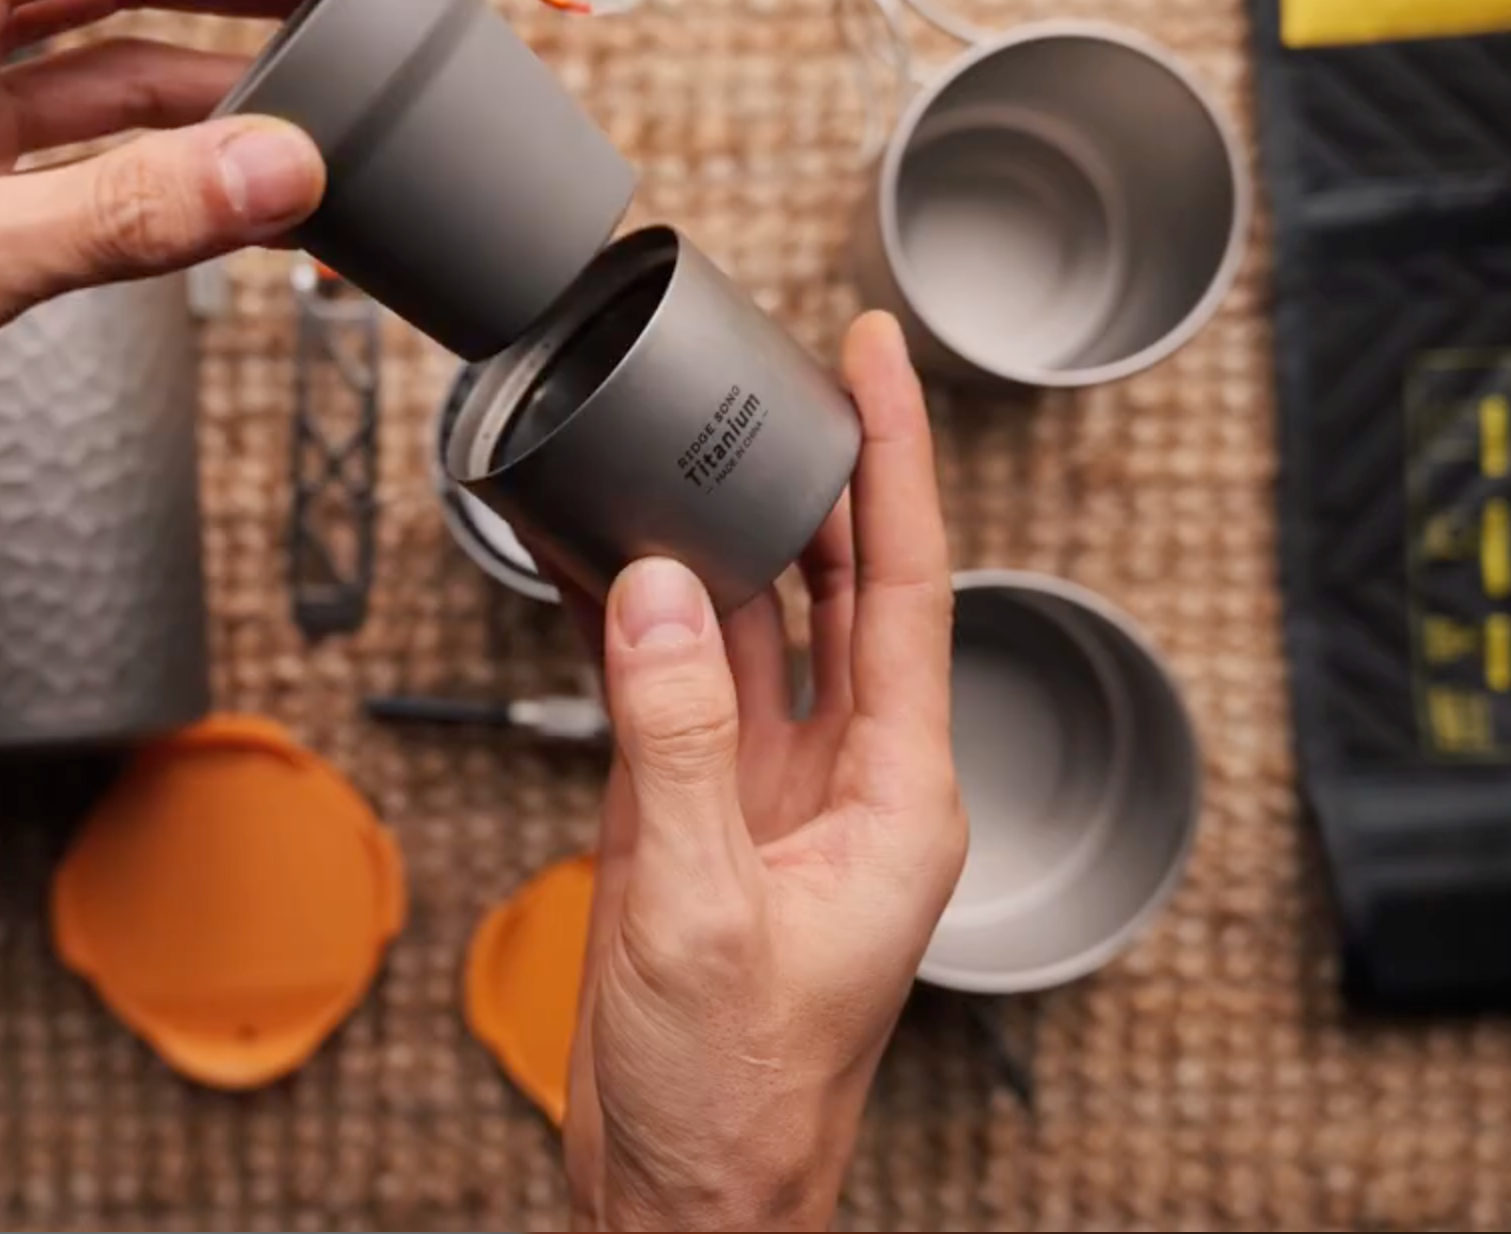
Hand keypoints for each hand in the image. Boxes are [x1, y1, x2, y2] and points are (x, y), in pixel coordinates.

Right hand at [558, 312, 966, 1230]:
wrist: (683, 1196)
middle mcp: (846, 783)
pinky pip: (674, 691)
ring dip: (718, 541)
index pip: (906, 587)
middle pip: (837, 588)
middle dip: (816, 476)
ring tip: (686, 440)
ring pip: (751, 630)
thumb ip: (680, 745)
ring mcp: (768, 797)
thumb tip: (652, 594)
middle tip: (786, 369)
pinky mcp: (697, 822)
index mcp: (897, 798)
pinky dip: (638, 623)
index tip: (880, 360)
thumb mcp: (705, 911)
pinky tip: (604, 562)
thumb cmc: (737, 1095)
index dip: (896, 461)